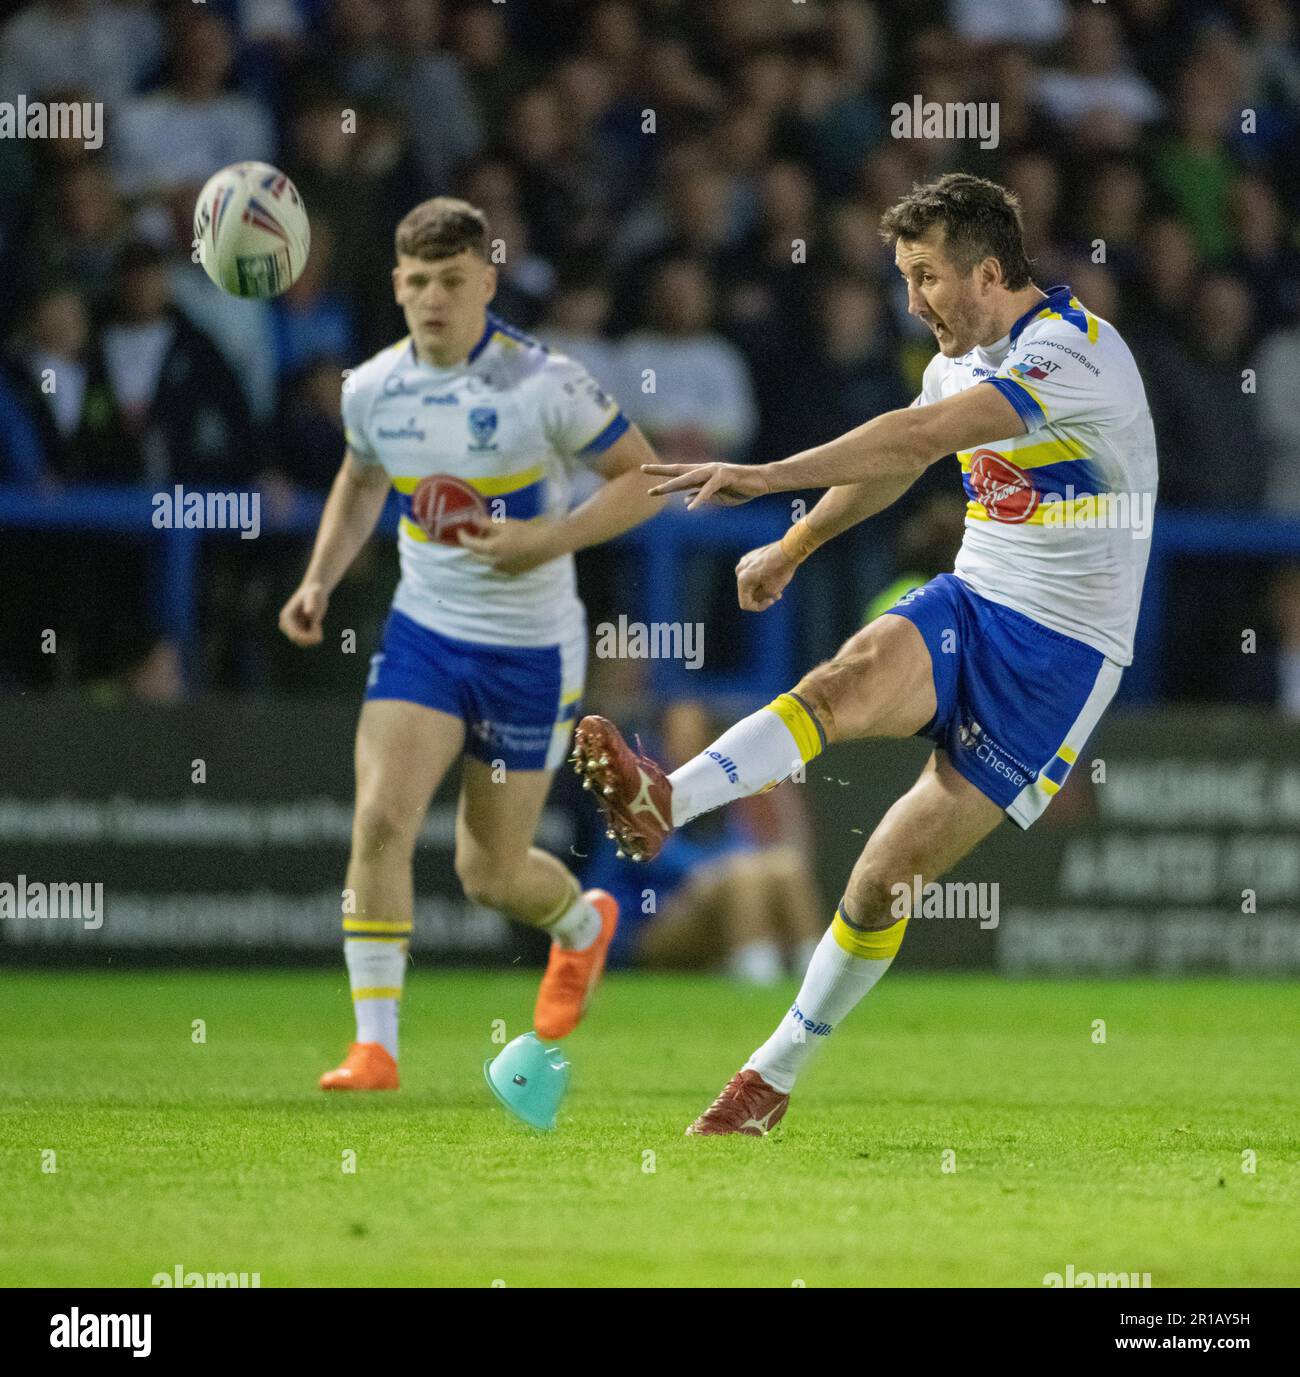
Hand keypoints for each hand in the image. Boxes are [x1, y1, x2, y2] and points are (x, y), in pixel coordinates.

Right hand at [279, 580, 327, 645]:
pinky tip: (317, 625)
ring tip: (317, 624)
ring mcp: (291, 627)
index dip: (307, 638)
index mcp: (286, 617)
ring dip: (313, 637)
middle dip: (311, 638)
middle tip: (320, 630)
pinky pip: (307, 640)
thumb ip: (311, 603)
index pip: (294, 635)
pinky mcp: (299, 629)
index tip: (319, 636)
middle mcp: (286, 624)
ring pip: (303, 642)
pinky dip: (314, 636)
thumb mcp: (314, 596)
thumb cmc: (315, 592)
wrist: (315, 590)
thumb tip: (309, 612)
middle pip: (298, 640)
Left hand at [456, 517, 560, 573]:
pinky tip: (501, 551)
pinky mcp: (512, 572)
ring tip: (488, 543)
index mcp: (491, 549)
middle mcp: (494, 562)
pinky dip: (495, 558)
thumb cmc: (524, 532)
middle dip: (472, 547)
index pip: (470, 545)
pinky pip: (498, 565)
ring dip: (484, 554)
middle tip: (472, 537)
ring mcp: (503, 569)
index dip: (463, 537)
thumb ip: (486, 522)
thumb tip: (472, 518)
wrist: (544, 546)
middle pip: (476, 556)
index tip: (460, 531)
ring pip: (486, 562)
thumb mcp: (504, 524)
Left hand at [642, 461, 770, 509]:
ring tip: (659, 490)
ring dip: (673, 485)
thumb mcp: (717, 497)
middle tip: (642, 468)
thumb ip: (700, 496)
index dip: (662, 471)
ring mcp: (715, 471)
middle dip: (660, 471)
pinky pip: (709, 489)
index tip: (644, 470)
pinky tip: (691, 507)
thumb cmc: (740, 488)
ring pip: (690, 478)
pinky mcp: (725, 476)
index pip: (678, 473)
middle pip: (679, 470)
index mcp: (702, 474)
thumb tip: (685, 500)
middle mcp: (705, 469)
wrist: (762, 482)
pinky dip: (700, 498)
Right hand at [735, 540, 798, 611]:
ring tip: (778, 587)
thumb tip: (756, 597)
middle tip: (777, 595)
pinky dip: (761, 577)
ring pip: (750, 582)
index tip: (771, 601)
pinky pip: (752, 572)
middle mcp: (740, 569)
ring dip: (762, 587)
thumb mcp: (771, 590)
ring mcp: (744, 561)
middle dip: (761, 596)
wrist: (789, 549)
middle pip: (748, 592)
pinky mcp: (750, 556)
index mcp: (742, 579)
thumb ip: (759, 597)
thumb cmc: (781, 570)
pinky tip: (773, 576)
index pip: (745, 603)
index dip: (759, 607)